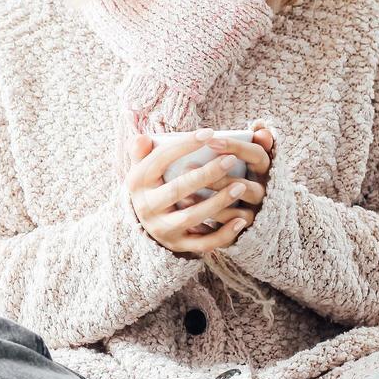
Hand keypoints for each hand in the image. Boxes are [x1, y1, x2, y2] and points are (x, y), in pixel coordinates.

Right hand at [124, 129, 268, 256]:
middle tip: (231, 159)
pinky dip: (223, 234)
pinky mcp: (178, 245)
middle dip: (206, 175)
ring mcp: (162, 229)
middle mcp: (146, 208)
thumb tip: (143, 139)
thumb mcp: (142, 167)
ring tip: (240, 186)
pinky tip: (241, 220)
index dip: (184, 145)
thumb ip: (141, 151)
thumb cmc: (152, 185)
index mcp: (137, 183)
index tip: (209, 133)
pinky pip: (203, 243)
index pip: (160, 160)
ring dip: (218, 202)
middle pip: (178, 190)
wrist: (144, 222)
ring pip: (192, 217)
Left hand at [182, 121, 274, 241]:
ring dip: (214, 206)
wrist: (239, 211)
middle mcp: (263, 193)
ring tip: (186, 196)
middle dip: (219, 180)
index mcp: (263, 170)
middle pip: (249, 187)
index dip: (236, 147)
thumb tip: (259, 125)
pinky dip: (212, 228)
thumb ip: (243, 144)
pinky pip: (231, 236)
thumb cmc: (232, 175)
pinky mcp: (242, 234)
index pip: (258, 155)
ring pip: (241, 214)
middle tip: (189, 167)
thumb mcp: (239, 158)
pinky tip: (191, 219)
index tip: (210, 141)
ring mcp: (254, 215)